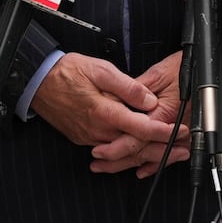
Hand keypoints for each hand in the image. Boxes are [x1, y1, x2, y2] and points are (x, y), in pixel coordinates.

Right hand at [30, 53, 181, 174]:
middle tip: (183, 149)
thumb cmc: (68, 72)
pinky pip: (110, 150)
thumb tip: (148, 100)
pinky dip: (127, 152)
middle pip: (136, 146)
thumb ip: (127, 87)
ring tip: (169, 152)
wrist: (38, 82)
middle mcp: (98, 131)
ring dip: (147, 153)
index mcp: (105, 113)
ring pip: (123, 151)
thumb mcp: (101, 70)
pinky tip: (140, 150)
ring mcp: (90, 138)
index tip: (181, 131)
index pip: (141, 128)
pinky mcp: (84, 139)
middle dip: (162, 149)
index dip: (164, 132)